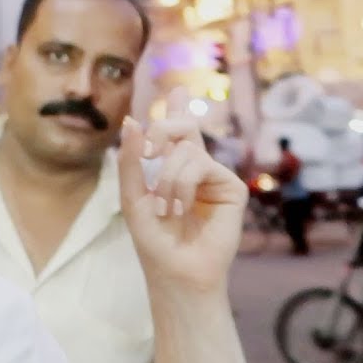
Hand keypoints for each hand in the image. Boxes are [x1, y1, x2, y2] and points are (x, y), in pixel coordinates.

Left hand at [118, 90, 246, 294]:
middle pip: (184, 127)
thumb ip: (130, 160)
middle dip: (164, 128)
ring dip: (166, 177)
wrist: (176, 271)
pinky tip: (179, 208)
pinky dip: (182, 185)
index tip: (176, 90)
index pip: (176, 132)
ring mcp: (214, 176)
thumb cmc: (154, 240)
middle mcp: (196, 168)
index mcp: (172, 169)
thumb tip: (133, 119)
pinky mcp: (231, 188)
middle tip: (150, 150)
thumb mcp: (132, 196)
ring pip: (187, 149)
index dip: (177, 109)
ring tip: (164, 207)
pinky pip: (201, 165)